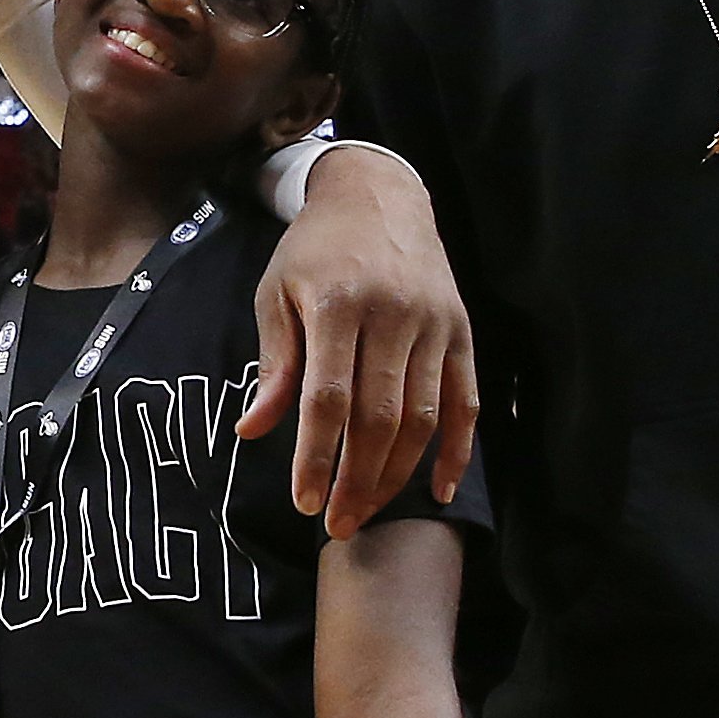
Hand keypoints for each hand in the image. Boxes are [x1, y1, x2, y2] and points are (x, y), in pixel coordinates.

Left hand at [240, 147, 474, 538]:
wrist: (378, 193)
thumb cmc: (315, 249)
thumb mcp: (277, 293)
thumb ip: (275, 364)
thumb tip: (252, 431)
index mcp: (339, 304)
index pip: (328, 397)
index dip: (317, 455)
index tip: (304, 501)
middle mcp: (394, 315)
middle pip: (380, 416)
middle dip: (357, 479)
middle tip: (336, 524)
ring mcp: (436, 324)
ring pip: (424, 417)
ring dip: (397, 474)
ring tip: (366, 511)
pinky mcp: (463, 331)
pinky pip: (466, 401)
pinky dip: (456, 450)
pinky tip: (436, 489)